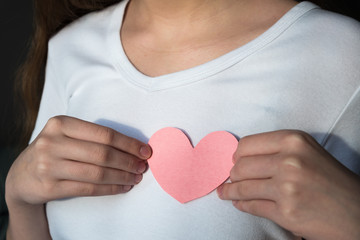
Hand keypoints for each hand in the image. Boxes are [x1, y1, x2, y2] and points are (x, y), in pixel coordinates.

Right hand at [5, 116, 151, 205]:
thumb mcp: (66, 135)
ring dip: (122, 176)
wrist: (22, 175)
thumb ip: (93, 137)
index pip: (103, 134)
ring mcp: (49, 165)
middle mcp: (52, 142)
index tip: (145, 151)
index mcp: (60, 123)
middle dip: (128, 161)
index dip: (128, 143)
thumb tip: (134, 147)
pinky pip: (89, 188)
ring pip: (97, 172)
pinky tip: (122, 187)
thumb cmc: (54, 150)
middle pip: (102, 153)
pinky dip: (110, 188)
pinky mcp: (49, 187)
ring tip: (136, 178)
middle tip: (142, 166)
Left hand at [217, 130, 359, 239]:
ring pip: (242, 187)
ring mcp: (287, 188)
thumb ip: (276, 149)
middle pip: (240, 166)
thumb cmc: (330, 179)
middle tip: (232, 178)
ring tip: (226, 192)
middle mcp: (289, 161)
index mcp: (293, 140)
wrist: (356, 211)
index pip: (246, 144)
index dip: (237, 155)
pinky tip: (239, 203)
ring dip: (230, 191)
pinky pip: (251, 206)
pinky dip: (241, 205)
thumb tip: (239, 158)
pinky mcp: (286, 212)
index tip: (235, 161)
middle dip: (233, 174)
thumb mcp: (307, 151)